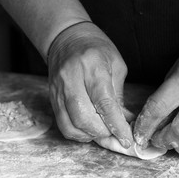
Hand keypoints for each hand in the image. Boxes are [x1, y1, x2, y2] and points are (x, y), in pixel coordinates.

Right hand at [48, 21, 132, 146]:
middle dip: (103, 133)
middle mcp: (71, 79)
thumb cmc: (96, 49)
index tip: (127, 139)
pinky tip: (89, 130)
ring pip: (71, 125)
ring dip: (90, 136)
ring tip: (103, 133)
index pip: (104, 103)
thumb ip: (119, 96)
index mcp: (92, 67)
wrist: (66, 38)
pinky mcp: (51, 98)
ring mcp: (58, 90)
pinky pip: (62, 125)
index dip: (116, 125)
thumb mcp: (116, 66)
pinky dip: (78, 134)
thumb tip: (126, 123)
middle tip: (115, 135)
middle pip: (84, 118)